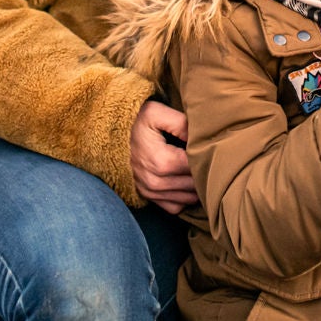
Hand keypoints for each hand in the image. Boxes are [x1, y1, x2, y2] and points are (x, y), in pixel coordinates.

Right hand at [130, 100, 198, 214]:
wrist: (112, 134)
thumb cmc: (137, 121)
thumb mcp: (156, 112)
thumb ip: (180, 122)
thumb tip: (199, 138)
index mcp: (161, 161)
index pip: (196, 167)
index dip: (205, 156)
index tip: (208, 146)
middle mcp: (155, 182)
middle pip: (194, 185)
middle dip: (203, 172)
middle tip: (207, 158)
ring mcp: (150, 192)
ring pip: (187, 199)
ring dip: (196, 186)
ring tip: (199, 169)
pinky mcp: (148, 197)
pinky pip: (175, 208)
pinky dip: (183, 198)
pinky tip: (186, 182)